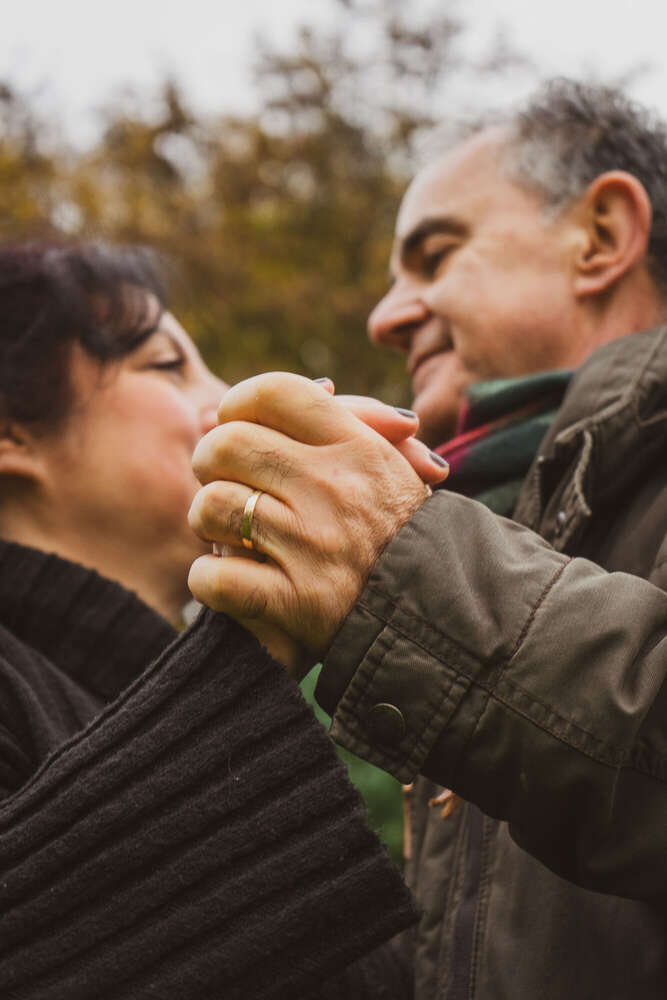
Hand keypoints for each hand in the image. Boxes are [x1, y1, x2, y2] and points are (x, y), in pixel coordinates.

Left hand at [188, 373, 446, 676]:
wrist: (435, 616)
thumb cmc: (395, 533)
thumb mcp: (388, 466)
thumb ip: (347, 420)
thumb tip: (310, 388)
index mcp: (358, 446)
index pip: (274, 392)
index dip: (239, 405)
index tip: (237, 428)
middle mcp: (335, 488)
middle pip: (227, 443)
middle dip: (211, 463)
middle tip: (226, 484)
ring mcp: (313, 545)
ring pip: (213, 504)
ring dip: (208, 522)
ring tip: (231, 535)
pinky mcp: (295, 602)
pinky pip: (214, 577)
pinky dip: (208, 582)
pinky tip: (230, 583)